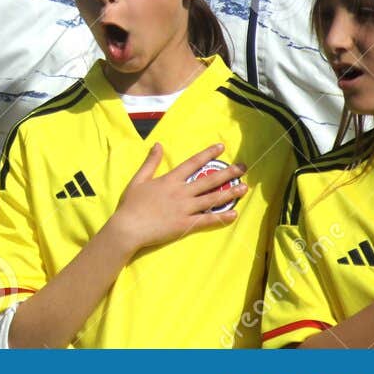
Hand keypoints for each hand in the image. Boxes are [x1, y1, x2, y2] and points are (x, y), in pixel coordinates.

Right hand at [107, 143, 245, 255]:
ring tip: (244, 188)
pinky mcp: (186, 225)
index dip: (208, 154)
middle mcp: (181, 192)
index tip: (221, 147)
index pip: (193, 163)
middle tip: (243, 168)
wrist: (128, 227)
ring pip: (212, 199)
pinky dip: (221, 217)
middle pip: (209, 180)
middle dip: (227, 173)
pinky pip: (207, 220)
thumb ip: (151, 162)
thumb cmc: (131, 204)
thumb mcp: (138, 179)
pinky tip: (234, 214)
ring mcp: (185, 209)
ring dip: (230, 193)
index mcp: (170, 180)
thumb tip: (158, 145)